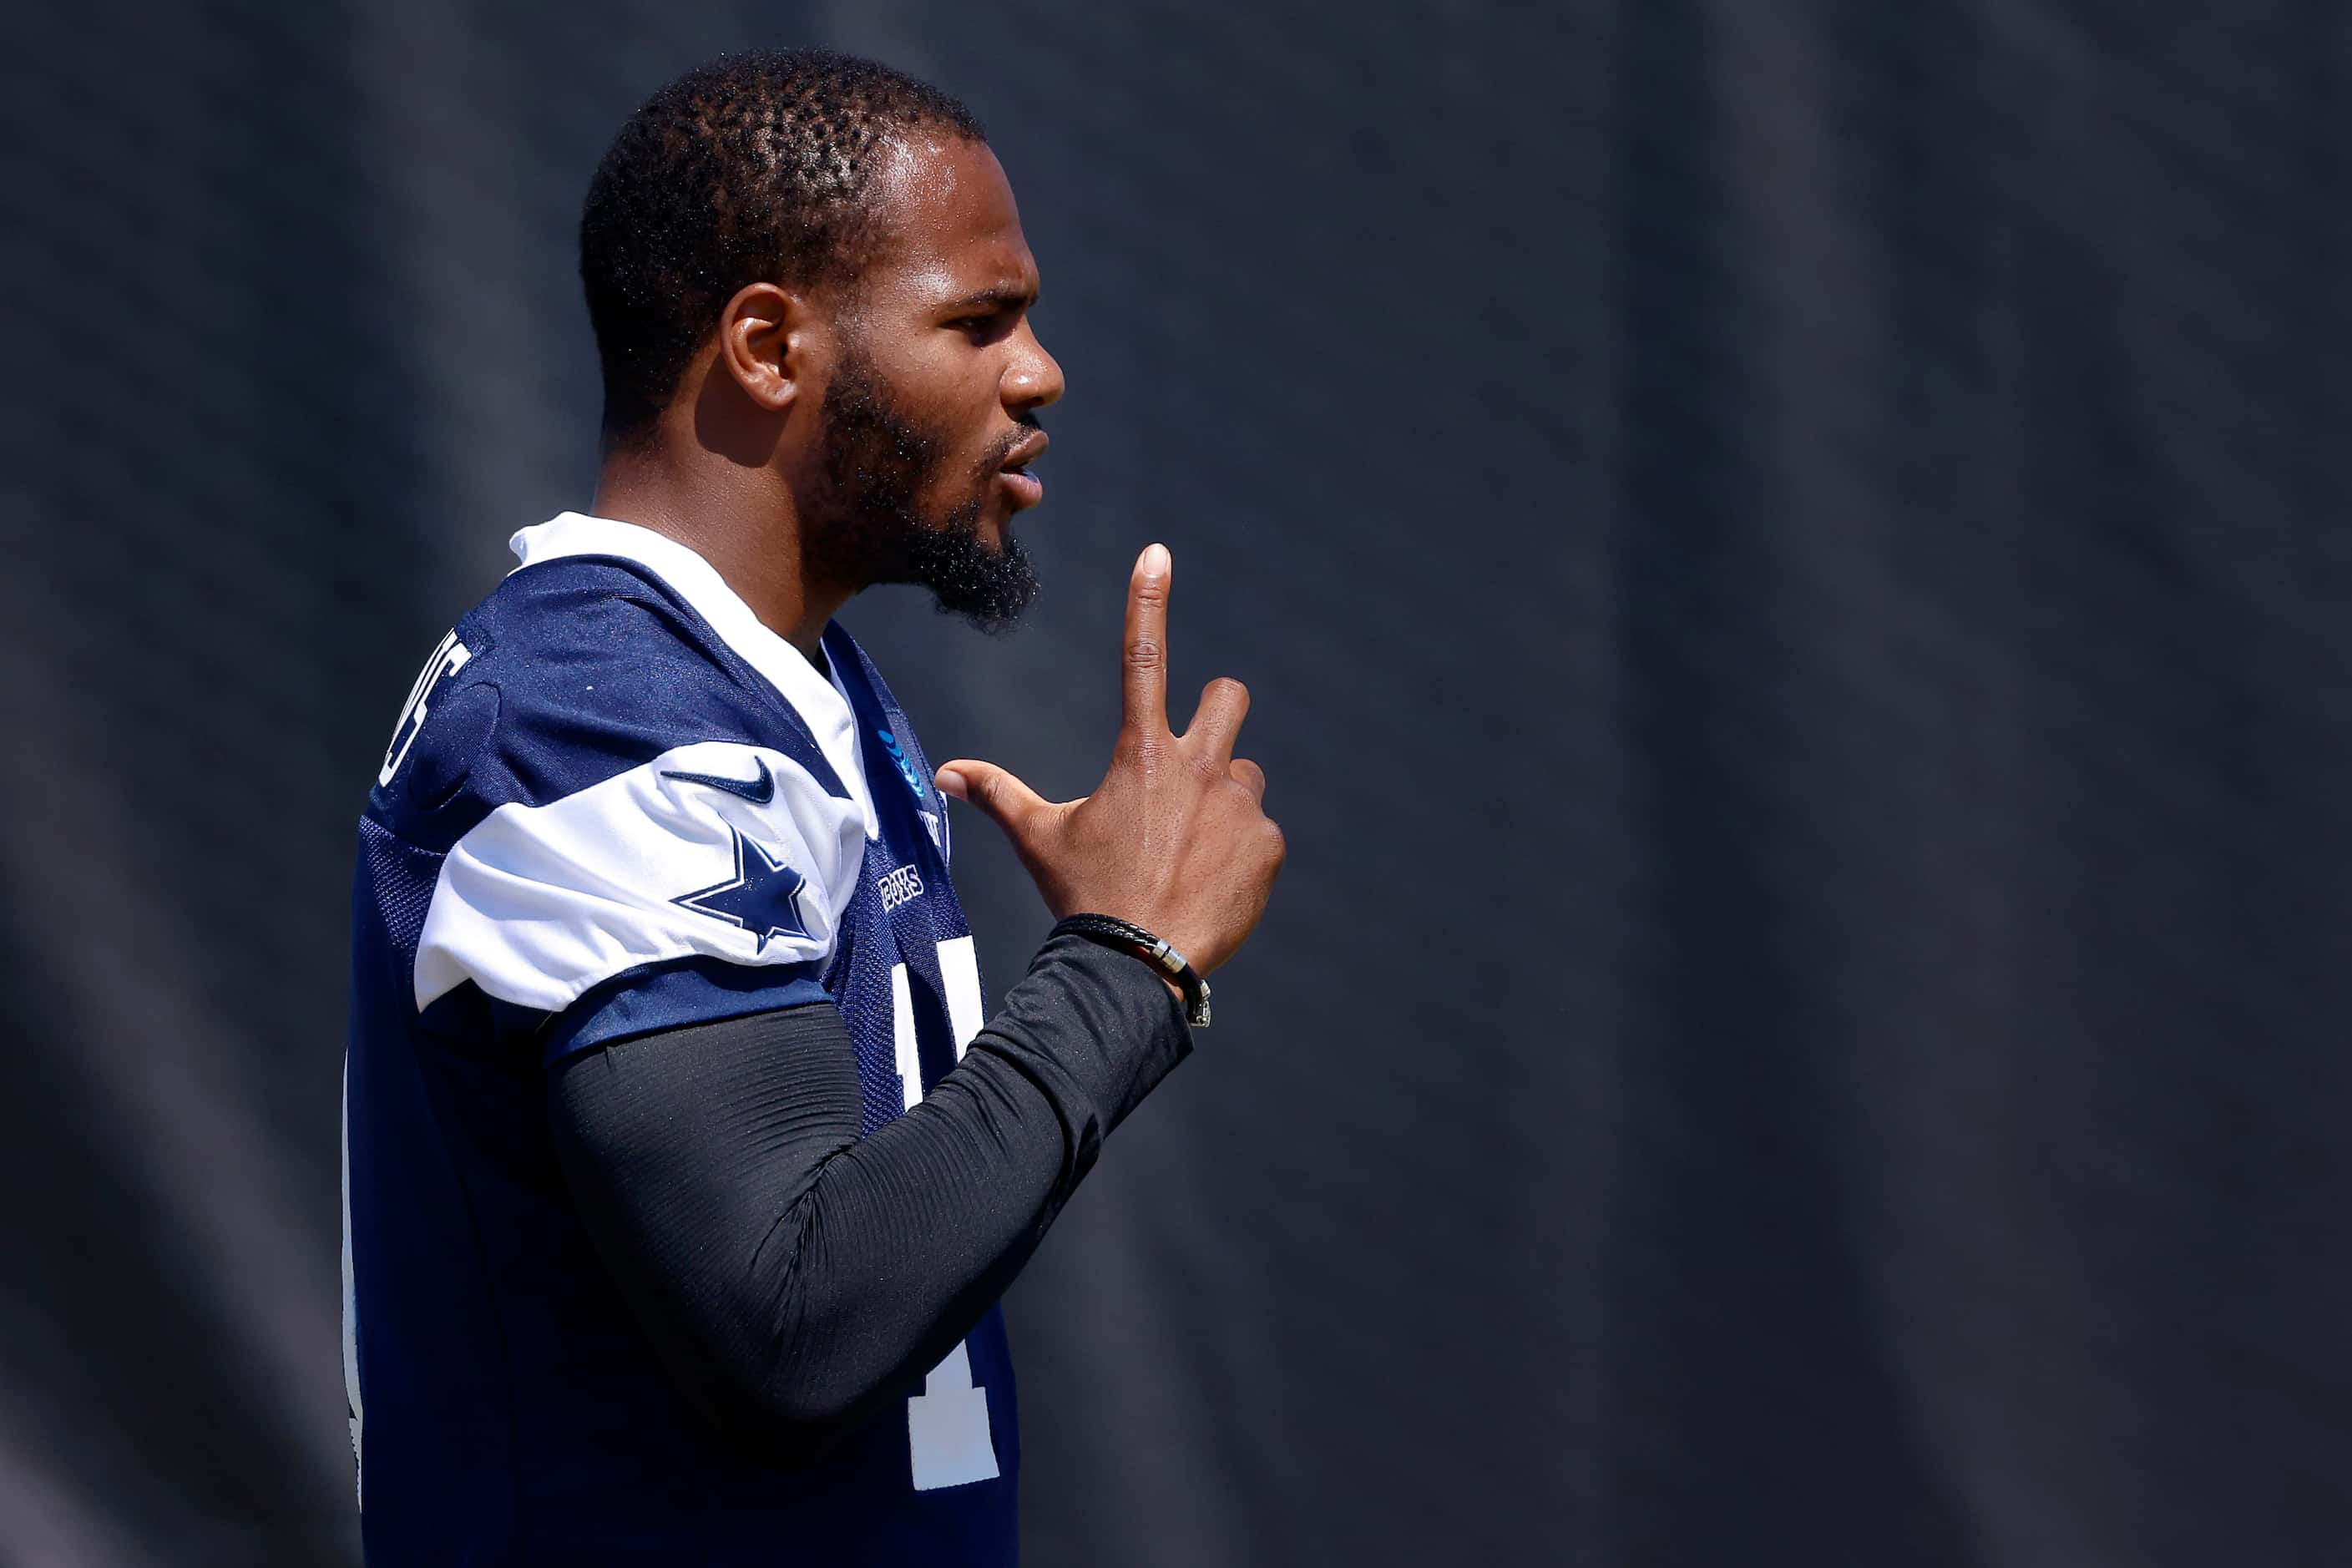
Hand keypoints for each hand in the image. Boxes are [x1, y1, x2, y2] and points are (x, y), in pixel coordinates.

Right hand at [935, 543, 1284, 975]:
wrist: (1136, 964)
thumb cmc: (1085, 896)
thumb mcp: (1039, 840)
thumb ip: (998, 795)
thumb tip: (944, 773)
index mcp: (1140, 754)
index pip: (1142, 657)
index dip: (1148, 600)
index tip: (1158, 552)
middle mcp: (1198, 767)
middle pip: (1229, 698)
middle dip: (1217, 712)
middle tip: (1194, 759)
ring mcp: (1239, 806)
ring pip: (1244, 775)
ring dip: (1223, 798)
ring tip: (1189, 851)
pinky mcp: (1268, 845)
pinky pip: (1260, 833)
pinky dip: (1239, 853)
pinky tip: (1209, 886)